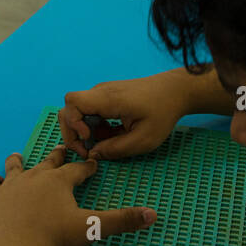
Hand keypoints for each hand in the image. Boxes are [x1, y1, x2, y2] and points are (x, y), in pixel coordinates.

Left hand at [0, 145, 155, 245]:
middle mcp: (36, 177)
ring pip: (15, 166)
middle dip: (58, 157)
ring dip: (18, 162)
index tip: (93, 164)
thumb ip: (122, 221)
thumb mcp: (94, 228)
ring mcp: (12, 186)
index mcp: (60, 181)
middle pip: (49, 162)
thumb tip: (153, 215)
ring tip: (18, 157)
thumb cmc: (57, 237)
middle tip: (62, 151)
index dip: (87, 167)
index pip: (78, 169)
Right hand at [59, 74, 192, 160]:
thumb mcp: (143, 139)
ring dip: (84, 131)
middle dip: (73, 131)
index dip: (73, 123)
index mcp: (108, 99)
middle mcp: (101, 92)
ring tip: (102, 144)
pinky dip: (94, 126)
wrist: (175, 91)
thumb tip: (93, 155)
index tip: (89, 137)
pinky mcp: (108, 97)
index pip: (72, 102)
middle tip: (87, 149)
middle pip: (70, 108)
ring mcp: (103, 93)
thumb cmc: (163, 113)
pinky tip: (110, 136)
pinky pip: (91, 111)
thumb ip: (116, 150)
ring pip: (79, 111)